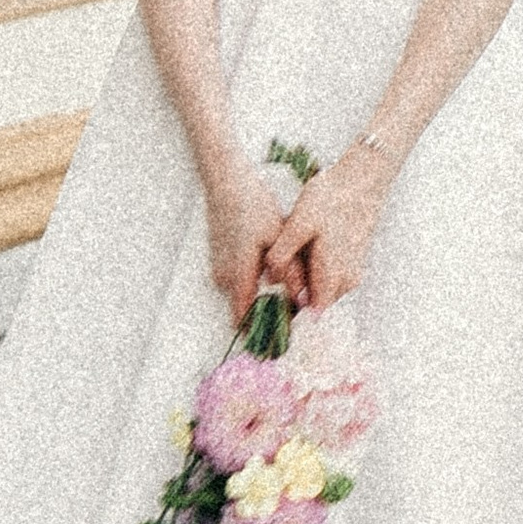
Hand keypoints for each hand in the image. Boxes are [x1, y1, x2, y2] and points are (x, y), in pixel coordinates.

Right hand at [203, 158, 289, 320]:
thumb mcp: (278, 236)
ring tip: (288, 288)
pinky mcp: (219, 261)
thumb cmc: (252, 206)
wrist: (226, 184)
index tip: (281, 339)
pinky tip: (271, 268)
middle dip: (267, 313)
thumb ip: (290, 271)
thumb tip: (304, 300)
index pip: (244, 321)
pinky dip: (254, 282)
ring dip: (262, 296)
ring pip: (242, 296)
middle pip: (245, 311)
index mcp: (238, 275)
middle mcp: (224, 279)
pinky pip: (238, 282)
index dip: (262, 332)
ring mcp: (219, 270)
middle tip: (294, 310)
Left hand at [264, 147, 395, 311]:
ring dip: (302, 284)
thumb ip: (282, 254)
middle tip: (271, 282)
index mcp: (331, 277)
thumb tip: (269, 280)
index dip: (291, 319)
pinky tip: (303, 251)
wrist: (363, 178)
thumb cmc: (331, 198)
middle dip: (292, 299)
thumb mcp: (299, 223)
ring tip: (285, 262)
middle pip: (314, 306)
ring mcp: (352, 272)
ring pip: (321, 291)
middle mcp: (346, 281)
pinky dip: (313, 273)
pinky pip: (329, 279)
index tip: (270, 314)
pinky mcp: (353, 262)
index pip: (311, 318)